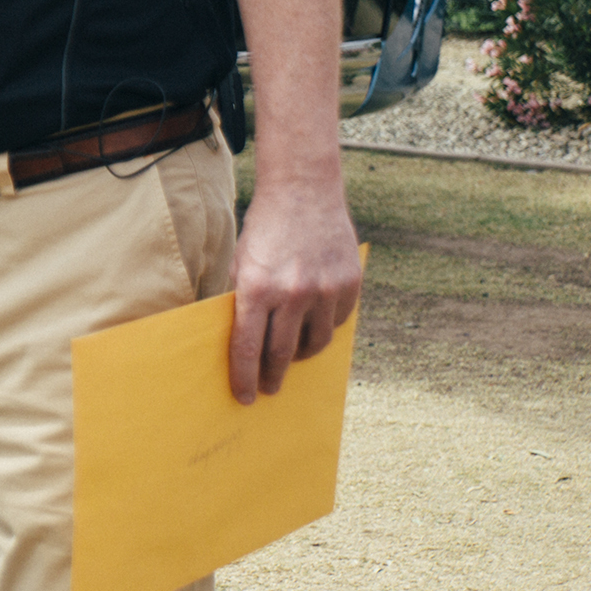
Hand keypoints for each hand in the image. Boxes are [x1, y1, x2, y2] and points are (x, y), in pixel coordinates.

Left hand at [228, 174, 361, 403]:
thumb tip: (244, 344)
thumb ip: (243, 301)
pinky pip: (336, 323)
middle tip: (269, 388)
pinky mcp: (349, 285)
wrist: (303, 192)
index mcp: (256, 288)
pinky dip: (324, 328)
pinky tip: (313, 324)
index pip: (248, 347)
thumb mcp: (242, 263)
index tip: (244, 397)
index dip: (245, 377)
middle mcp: (292, 293)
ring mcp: (324, 290)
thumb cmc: (264, 229)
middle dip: (273, 376)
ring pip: (315, 344)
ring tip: (292, 357)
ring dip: (301, 355)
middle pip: (282, 353)